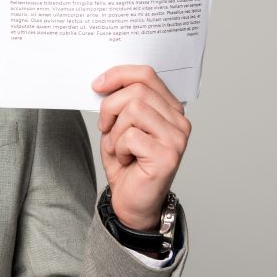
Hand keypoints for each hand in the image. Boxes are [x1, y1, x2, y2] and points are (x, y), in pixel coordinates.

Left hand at [92, 65, 190, 230]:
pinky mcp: (168, 155)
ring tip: (118, 148)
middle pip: (136, 90)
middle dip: (110, 107)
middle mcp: (179, 120)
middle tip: (105, 127)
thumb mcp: (118, 125)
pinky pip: (130, 136)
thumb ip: (120, 101)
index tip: (97, 85)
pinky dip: (117, 148)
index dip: (118, 75)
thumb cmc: (126, 162)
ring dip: (114, 131)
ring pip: (133, 109)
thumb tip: (104, 82)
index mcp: (169, 108)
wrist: (131, 201)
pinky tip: (125, 160)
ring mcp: (177, 138)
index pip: (146, 74)